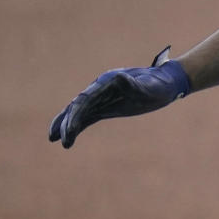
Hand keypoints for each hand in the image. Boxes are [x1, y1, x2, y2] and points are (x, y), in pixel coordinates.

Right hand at [49, 46, 190, 148]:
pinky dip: (76, 125)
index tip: (69, 130)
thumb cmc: (159, 86)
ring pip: (79, 111)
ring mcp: (102, 97)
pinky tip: (67, 137)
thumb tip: (118, 78)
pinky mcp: (106, 106)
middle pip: (78, 105)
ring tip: (53, 139)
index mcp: (108, 82)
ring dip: (66, 124)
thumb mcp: (149, 87)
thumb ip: (134, 85)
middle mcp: (101, 88)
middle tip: (61, 140)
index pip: (85, 100)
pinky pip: (87, 116)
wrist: (166, 82)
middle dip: (67, 122)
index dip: (75, 114)